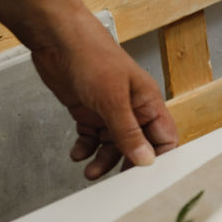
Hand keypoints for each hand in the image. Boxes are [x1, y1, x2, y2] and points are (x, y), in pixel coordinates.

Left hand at [30, 16, 177, 179]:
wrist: (57, 39)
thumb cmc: (92, 57)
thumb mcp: (112, 99)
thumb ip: (128, 132)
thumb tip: (145, 160)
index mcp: (148, 102)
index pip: (164, 137)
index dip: (159, 158)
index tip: (146, 177)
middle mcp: (132, 108)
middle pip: (138, 146)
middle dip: (127, 164)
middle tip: (117, 183)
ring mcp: (109, 110)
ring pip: (112, 145)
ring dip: (102, 160)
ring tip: (89, 171)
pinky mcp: (88, 111)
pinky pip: (91, 138)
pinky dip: (85, 148)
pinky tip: (78, 154)